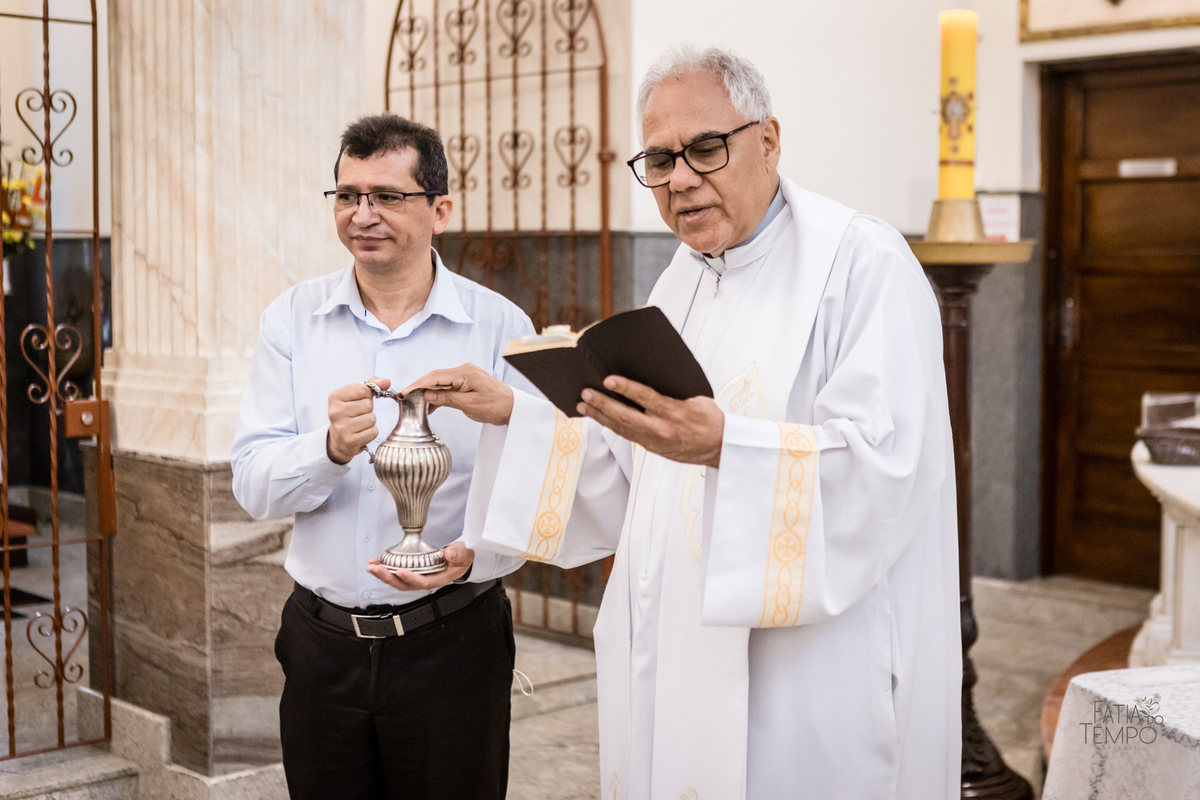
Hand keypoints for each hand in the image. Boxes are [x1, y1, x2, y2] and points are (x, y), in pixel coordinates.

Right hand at [327, 377, 388, 464]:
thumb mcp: (355, 396)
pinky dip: (371, 432)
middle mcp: (335, 412)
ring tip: (359, 423)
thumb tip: (386, 382)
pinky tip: (361, 432)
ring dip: (370, 421)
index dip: (366, 395)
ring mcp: (342, 428)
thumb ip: (371, 385)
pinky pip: (373, 432)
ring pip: (372, 418)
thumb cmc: (349, 413)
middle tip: (358, 414)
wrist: (339, 439)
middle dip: (368, 409)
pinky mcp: (350, 440)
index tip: (359, 400)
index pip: (362, 390)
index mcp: (334, 397)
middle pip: (368, 405)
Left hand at [365, 542, 475, 590]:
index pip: (423, 582)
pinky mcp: (411, 573)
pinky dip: (385, 570)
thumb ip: (459, 554)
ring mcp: (417, 578)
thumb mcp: (465, 555)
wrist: (460, 559)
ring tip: (371, 567)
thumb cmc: (461, 558)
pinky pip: (396, 574)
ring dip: (383, 575)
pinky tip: (375, 564)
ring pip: (398, 581)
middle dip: (389, 578)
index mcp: (439, 579)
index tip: (401, 571)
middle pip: (405, 585)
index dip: (411, 578)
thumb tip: (449, 554)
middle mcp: (425, 581)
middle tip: (377, 569)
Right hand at [403, 365, 513, 425]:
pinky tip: (430, 405)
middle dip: (419, 387)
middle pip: (435, 377)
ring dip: (428, 392)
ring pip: (440, 382)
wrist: (512, 408)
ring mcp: (465, 376)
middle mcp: (463, 371)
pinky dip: (438, 395)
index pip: (435, 377)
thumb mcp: (469, 405)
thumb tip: (427, 394)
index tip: (405, 392)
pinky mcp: (466, 383)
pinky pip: (448, 386)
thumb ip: (447, 399)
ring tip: (415, 403)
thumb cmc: (495, 406)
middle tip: (405, 398)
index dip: (418, 384)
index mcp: (464, 373)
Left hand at [579, 376, 723, 467]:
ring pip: (621, 427)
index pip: (645, 398)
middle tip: (585, 393)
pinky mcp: (651, 447)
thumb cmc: (709, 420)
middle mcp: (662, 428)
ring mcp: (654, 441)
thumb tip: (649, 374)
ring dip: (600, 416)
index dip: (625, 388)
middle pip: (625, 415)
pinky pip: (626, 435)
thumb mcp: (697, 399)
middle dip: (602, 404)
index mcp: (675, 412)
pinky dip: (610, 425)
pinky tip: (599, 418)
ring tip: (583, 406)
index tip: (608, 380)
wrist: (719, 449)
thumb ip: (672, 391)